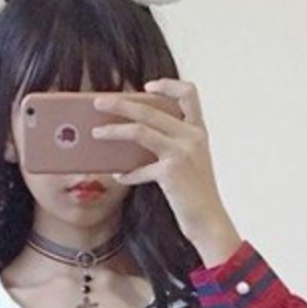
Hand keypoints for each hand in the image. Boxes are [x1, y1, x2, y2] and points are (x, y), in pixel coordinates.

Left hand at [91, 78, 240, 259]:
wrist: (210, 222)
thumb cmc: (196, 196)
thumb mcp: (189, 164)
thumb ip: (170, 146)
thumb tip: (133, 138)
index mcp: (199, 131)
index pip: (189, 94)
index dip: (168, 85)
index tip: (147, 86)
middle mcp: (192, 137)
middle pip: (150, 108)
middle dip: (120, 103)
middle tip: (99, 102)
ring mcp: (182, 152)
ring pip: (139, 130)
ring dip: (113, 130)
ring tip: (96, 133)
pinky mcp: (170, 171)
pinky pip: (138, 168)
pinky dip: (126, 173)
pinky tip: (118, 176)